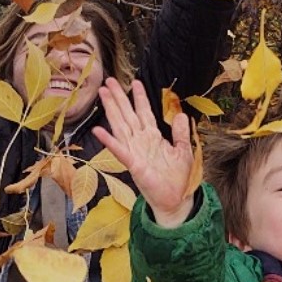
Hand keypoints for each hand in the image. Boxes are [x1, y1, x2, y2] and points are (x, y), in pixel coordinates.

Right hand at [92, 78, 194, 227]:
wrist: (176, 199)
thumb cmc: (178, 178)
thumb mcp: (183, 150)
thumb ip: (180, 132)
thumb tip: (180, 114)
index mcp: (153, 138)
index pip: (144, 112)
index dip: (140, 97)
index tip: (135, 82)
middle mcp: (141, 142)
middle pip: (127, 115)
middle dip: (119, 97)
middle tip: (109, 81)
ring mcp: (135, 152)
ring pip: (121, 126)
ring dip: (111, 110)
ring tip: (103, 94)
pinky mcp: (133, 165)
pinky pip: (119, 151)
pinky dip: (109, 141)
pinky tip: (98, 130)